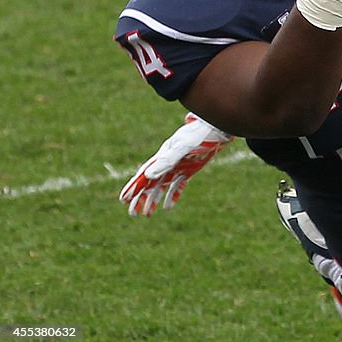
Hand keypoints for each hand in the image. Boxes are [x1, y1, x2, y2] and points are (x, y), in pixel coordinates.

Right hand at [119, 112, 233, 216]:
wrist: (218, 126)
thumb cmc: (200, 134)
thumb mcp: (184, 147)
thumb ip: (167, 160)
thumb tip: (148, 175)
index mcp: (163, 156)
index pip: (144, 175)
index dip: (134, 187)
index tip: (123, 199)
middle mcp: (168, 162)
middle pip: (150, 183)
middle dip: (140, 197)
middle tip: (132, 213)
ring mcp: (179, 166)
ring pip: (162, 186)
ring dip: (154, 199)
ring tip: (146, 214)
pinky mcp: (191, 169)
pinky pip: (178, 184)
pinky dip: (172, 195)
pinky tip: (167, 207)